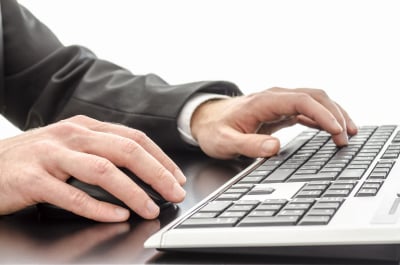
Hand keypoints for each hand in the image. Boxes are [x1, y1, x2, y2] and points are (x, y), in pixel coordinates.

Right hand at [0, 115, 185, 221]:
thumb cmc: (33, 159)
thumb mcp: (70, 145)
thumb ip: (100, 150)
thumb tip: (140, 170)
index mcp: (85, 126)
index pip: (134, 138)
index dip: (160, 158)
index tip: (176, 176)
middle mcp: (72, 135)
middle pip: (126, 150)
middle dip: (157, 173)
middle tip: (175, 192)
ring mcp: (51, 155)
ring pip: (103, 170)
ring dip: (133, 191)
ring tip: (150, 208)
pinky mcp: (32, 179)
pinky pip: (72, 195)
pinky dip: (98, 207)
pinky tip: (117, 216)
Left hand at [191, 87, 357, 158]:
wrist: (205, 121)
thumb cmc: (214, 130)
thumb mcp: (226, 141)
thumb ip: (249, 145)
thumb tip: (275, 147)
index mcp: (263, 102)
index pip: (301, 101)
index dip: (322, 114)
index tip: (336, 130)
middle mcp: (274, 98)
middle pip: (313, 97)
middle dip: (334, 114)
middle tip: (347, 136)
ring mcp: (278, 103)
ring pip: (313, 101)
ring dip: (332, 114)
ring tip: (348, 133)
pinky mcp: (279, 111)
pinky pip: (306, 110)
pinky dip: (321, 118)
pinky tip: (330, 129)